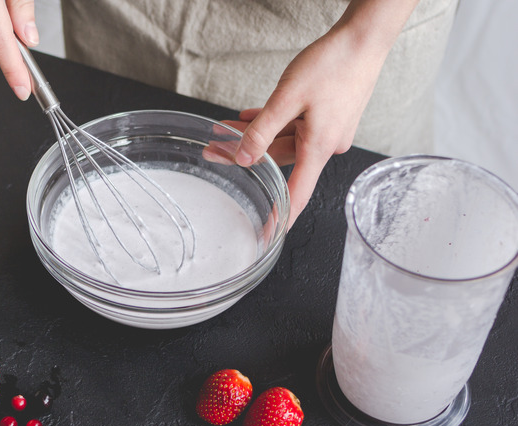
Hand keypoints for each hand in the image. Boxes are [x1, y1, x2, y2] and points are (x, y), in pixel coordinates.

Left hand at [205, 0, 418, 227]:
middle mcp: (326, 144)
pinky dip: (273, 124)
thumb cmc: (332, 65)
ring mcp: (328, 130)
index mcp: (319, 147)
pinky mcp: (328, 116)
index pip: (296, 193)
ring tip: (224, 128)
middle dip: (245, 156)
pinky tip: (249, 117)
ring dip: (255, 136)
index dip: (281, 216)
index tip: (268, 233)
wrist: (363, 40)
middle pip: (279, 160)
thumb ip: (263, 130)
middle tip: (213, 152)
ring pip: (284, 140)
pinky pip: (295, 127)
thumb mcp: (288, 98)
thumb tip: (244, 157)